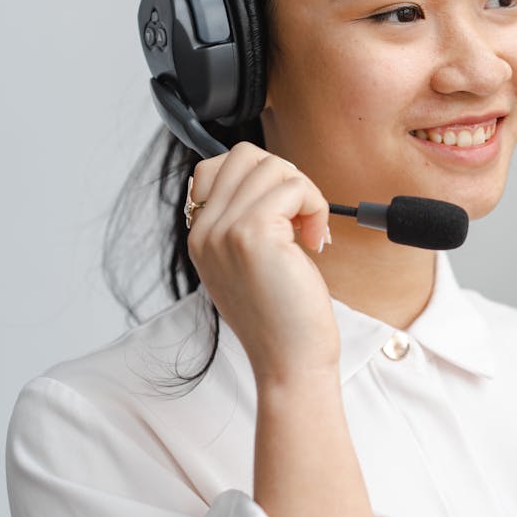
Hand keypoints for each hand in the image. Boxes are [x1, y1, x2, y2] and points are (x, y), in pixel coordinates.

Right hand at [186, 141, 337, 384]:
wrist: (289, 361)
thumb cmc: (282, 317)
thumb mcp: (250, 263)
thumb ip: (245, 222)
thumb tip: (273, 179)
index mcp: (200, 237)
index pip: (216, 167)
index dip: (260, 178)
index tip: (283, 214)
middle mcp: (205, 231)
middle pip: (245, 155)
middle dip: (285, 177)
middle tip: (302, 217)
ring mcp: (224, 231)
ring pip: (273, 166)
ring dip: (305, 193)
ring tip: (309, 233)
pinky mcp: (253, 234)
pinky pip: (294, 187)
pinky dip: (316, 206)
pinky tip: (314, 243)